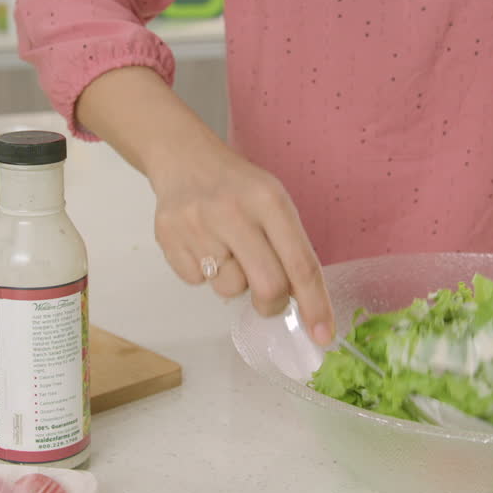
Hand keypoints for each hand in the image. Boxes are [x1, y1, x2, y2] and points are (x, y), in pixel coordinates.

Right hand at [149, 143, 335, 345]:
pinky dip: (205, 272)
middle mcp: (233, 211)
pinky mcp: (169, 238)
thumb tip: (300, 302)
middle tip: (270, 301)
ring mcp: (197, 225)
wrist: (182, 157)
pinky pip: (197, 282)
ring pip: (229, 289)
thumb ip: (288, 246)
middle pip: (267, 287)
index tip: (323, 335)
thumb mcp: (272, 200)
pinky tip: (202, 243)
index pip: (300, 264)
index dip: (315, 305)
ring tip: (225, 249)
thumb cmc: (236, 186)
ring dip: (234, 281)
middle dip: (272, 305)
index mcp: (268, 199)